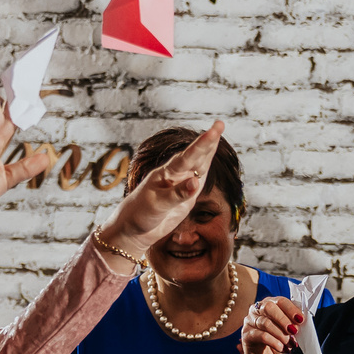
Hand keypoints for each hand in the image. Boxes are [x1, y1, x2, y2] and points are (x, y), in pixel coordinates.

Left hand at [100, 121, 228, 251]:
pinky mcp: (186, 197)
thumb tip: (197, 182)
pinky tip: (210, 156)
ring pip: (198, 165)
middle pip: (195, 156)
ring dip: (208, 150)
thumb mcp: (158, 205)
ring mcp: (181, 185)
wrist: (134, 229)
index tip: (213, 132)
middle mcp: (175, 176)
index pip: (187, 157)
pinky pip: (199, 179)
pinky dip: (206, 167)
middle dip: (208, 141)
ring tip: (217, 132)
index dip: (202, 145)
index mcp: (166, 174)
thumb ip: (177, 194)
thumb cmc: (140, 214)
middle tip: (219, 123)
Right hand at [229, 297, 303, 353]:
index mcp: (269, 304)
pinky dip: (274, 342)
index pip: (280, 301)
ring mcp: (250, 321)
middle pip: (269, 307)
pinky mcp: (246, 334)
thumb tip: (300, 322)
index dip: (291, 309)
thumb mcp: (289, 332)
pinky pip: (261, 335)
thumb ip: (294, 324)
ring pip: (265, 323)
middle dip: (283, 319)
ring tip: (289, 343)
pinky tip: (281, 348)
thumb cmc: (278, 341)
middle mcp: (257, 309)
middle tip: (294, 331)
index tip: (300, 319)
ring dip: (280, 334)